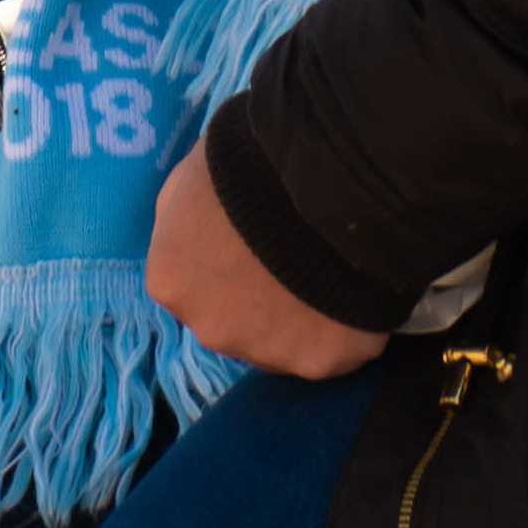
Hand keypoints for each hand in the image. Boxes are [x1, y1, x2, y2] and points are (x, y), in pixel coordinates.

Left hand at [145, 136, 387, 378]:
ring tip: (326, 267)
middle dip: (254, 296)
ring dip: (297, 316)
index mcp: (171, 282)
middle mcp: (210, 329)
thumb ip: (182, 215)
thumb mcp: (192, 174)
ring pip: (280, 341)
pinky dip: (342, 325)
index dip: (221, 259)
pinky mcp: (323, 363)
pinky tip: (355, 286)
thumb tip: (193, 233)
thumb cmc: (247, 163)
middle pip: (231, 321)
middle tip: (288, 253)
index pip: (187, 283)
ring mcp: (267, 351)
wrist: (321, 182)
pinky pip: (330, 347)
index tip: (248, 238)